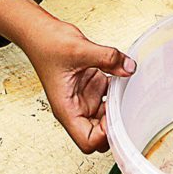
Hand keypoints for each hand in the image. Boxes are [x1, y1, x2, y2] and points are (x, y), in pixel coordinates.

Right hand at [0, 0, 134, 153]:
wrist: (41, 32)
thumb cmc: (47, 45)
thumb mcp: (81, 49)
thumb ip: (108, 58)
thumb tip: (129, 67)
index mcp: (67, 109)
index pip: (87, 140)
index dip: (104, 135)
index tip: (118, 118)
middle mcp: (75, 107)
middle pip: (99, 133)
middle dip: (115, 124)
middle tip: (130, 106)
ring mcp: (84, 96)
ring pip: (106, 115)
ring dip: (119, 105)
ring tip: (131, 91)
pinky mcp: (90, 84)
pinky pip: (109, 94)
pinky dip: (119, 89)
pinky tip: (126, 77)